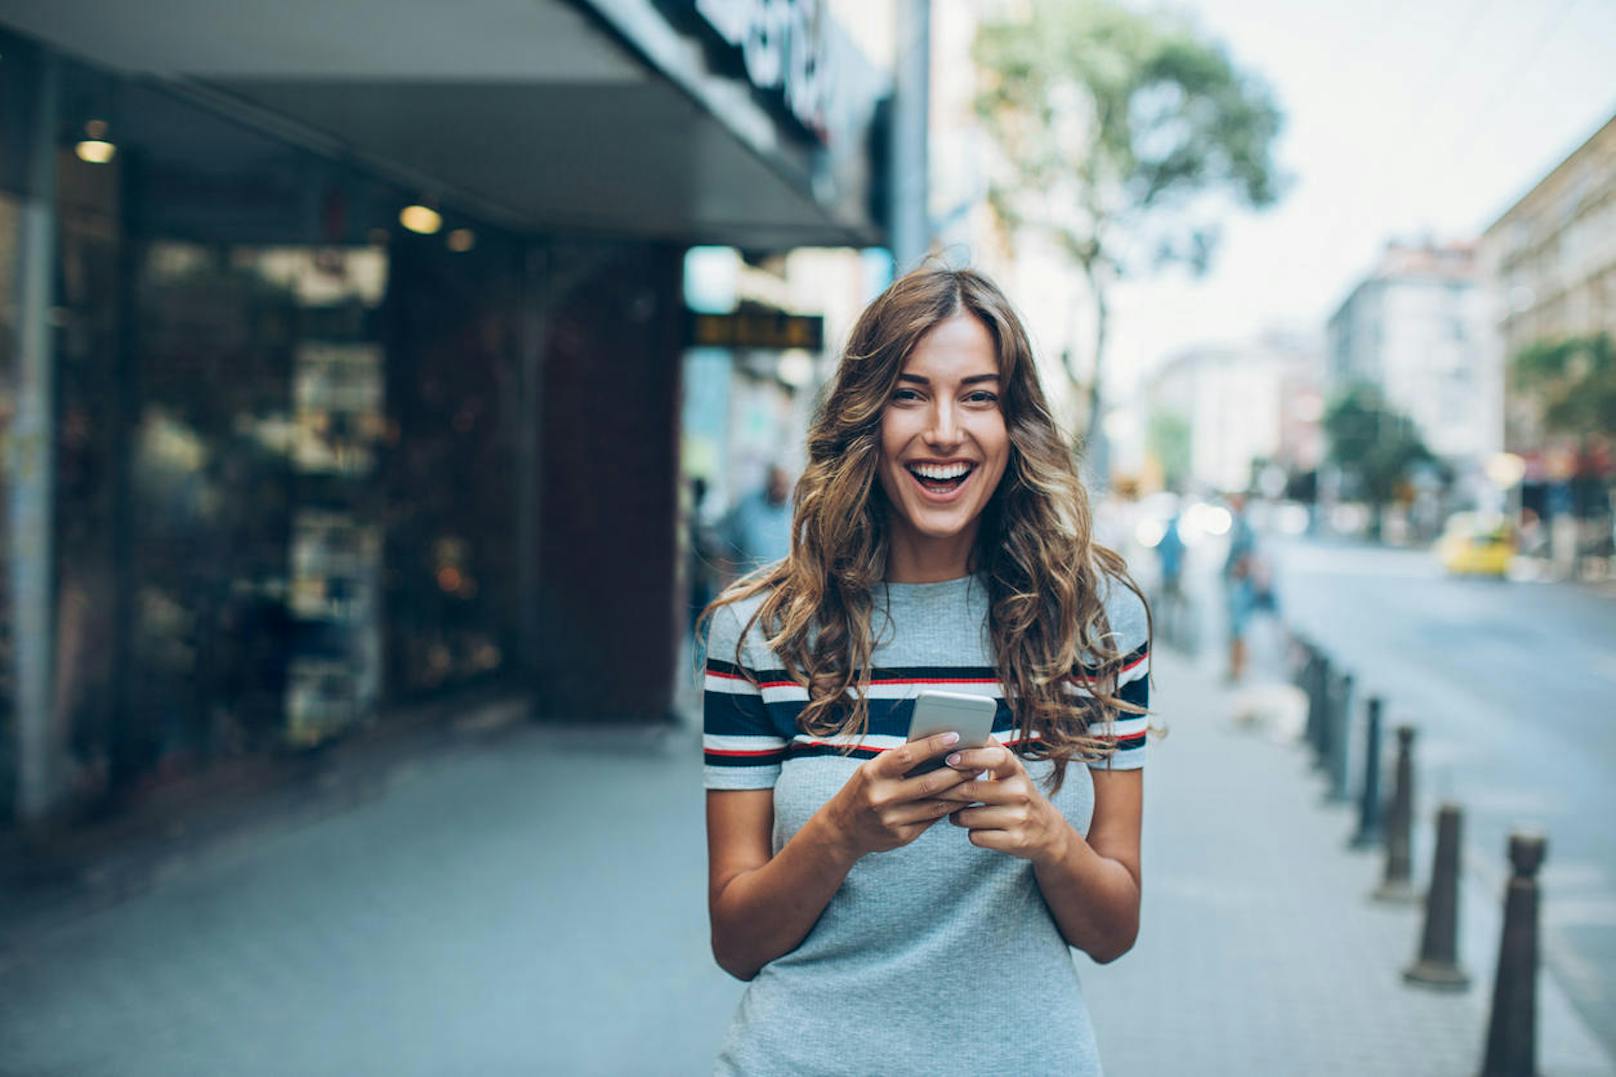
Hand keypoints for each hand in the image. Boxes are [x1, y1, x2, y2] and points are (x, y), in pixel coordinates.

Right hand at [823, 732, 976, 857]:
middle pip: (929, 783)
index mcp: (873, 773)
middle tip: (978, 760)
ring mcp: (892, 820)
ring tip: (976, 778)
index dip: (933, 745)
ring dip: (960, 791)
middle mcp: (881, 797)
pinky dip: (949, 807)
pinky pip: (932, 819)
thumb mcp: (873, 770)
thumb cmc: (865, 789)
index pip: (907, 756)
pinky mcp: (902, 836)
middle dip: (957, 771)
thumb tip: (938, 745)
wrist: (842, 829)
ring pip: (935, 804)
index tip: (955, 735)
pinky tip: (962, 798)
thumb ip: (900, 761)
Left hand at [934, 744, 1073, 865]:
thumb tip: (955, 731)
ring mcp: (1019, 818)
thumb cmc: (1015, 793)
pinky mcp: (1015, 841)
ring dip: (956, 815)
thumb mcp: (1009, 771)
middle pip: (970, 790)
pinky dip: (971, 833)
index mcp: (1016, 769)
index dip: (971, 757)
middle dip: (946, 791)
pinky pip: (975, 836)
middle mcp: (1020, 792)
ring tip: (958, 811)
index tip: (950, 758)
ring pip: (968, 816)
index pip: (996, 757)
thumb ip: (986, 751)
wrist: (1046, 831)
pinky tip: (977, 827)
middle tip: (934, 790)